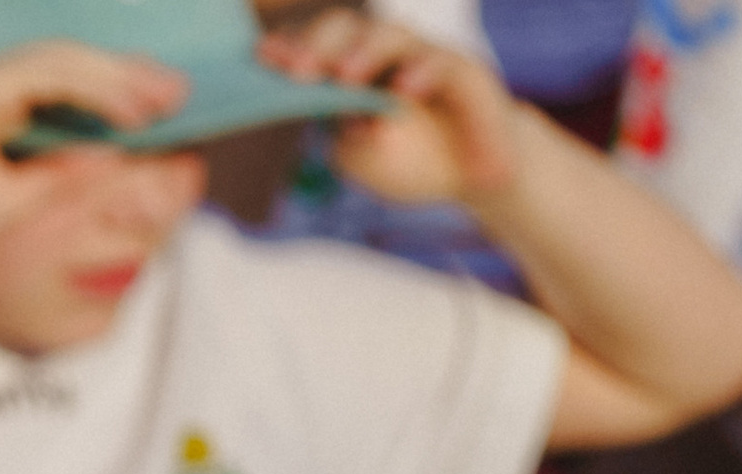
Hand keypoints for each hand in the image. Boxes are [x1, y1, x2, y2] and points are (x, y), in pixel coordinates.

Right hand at [0, 43, 189, 261]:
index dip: (117, 96)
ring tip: (168, 99)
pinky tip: (133, 112)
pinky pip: (54, 73)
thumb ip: (58, 174)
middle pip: (79, 71)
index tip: (160, 113)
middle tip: (181, 93)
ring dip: (125, 80)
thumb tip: (110, 159)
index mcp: (0, 108)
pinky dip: (98, 88)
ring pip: (73, 66)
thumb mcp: (14, 198)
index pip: (72, 92)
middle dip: (132, 79)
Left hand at [256, 11, 522, 205]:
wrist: (477, 174)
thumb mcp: (368, 160)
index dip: (293, 51)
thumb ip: (347, 141)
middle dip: (320, 47)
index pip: (320, 48)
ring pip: (393, 37)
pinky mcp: (467, 74)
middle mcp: (389, 53)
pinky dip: (422, 73)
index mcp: (357, 69)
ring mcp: (426, 57)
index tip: (263, 62)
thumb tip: (337, 118)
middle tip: (296, 72)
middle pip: (350, 30)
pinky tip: (403, 89)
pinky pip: (443, 65)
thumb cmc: (415, 160)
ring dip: (365, 53)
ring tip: (343, 76)